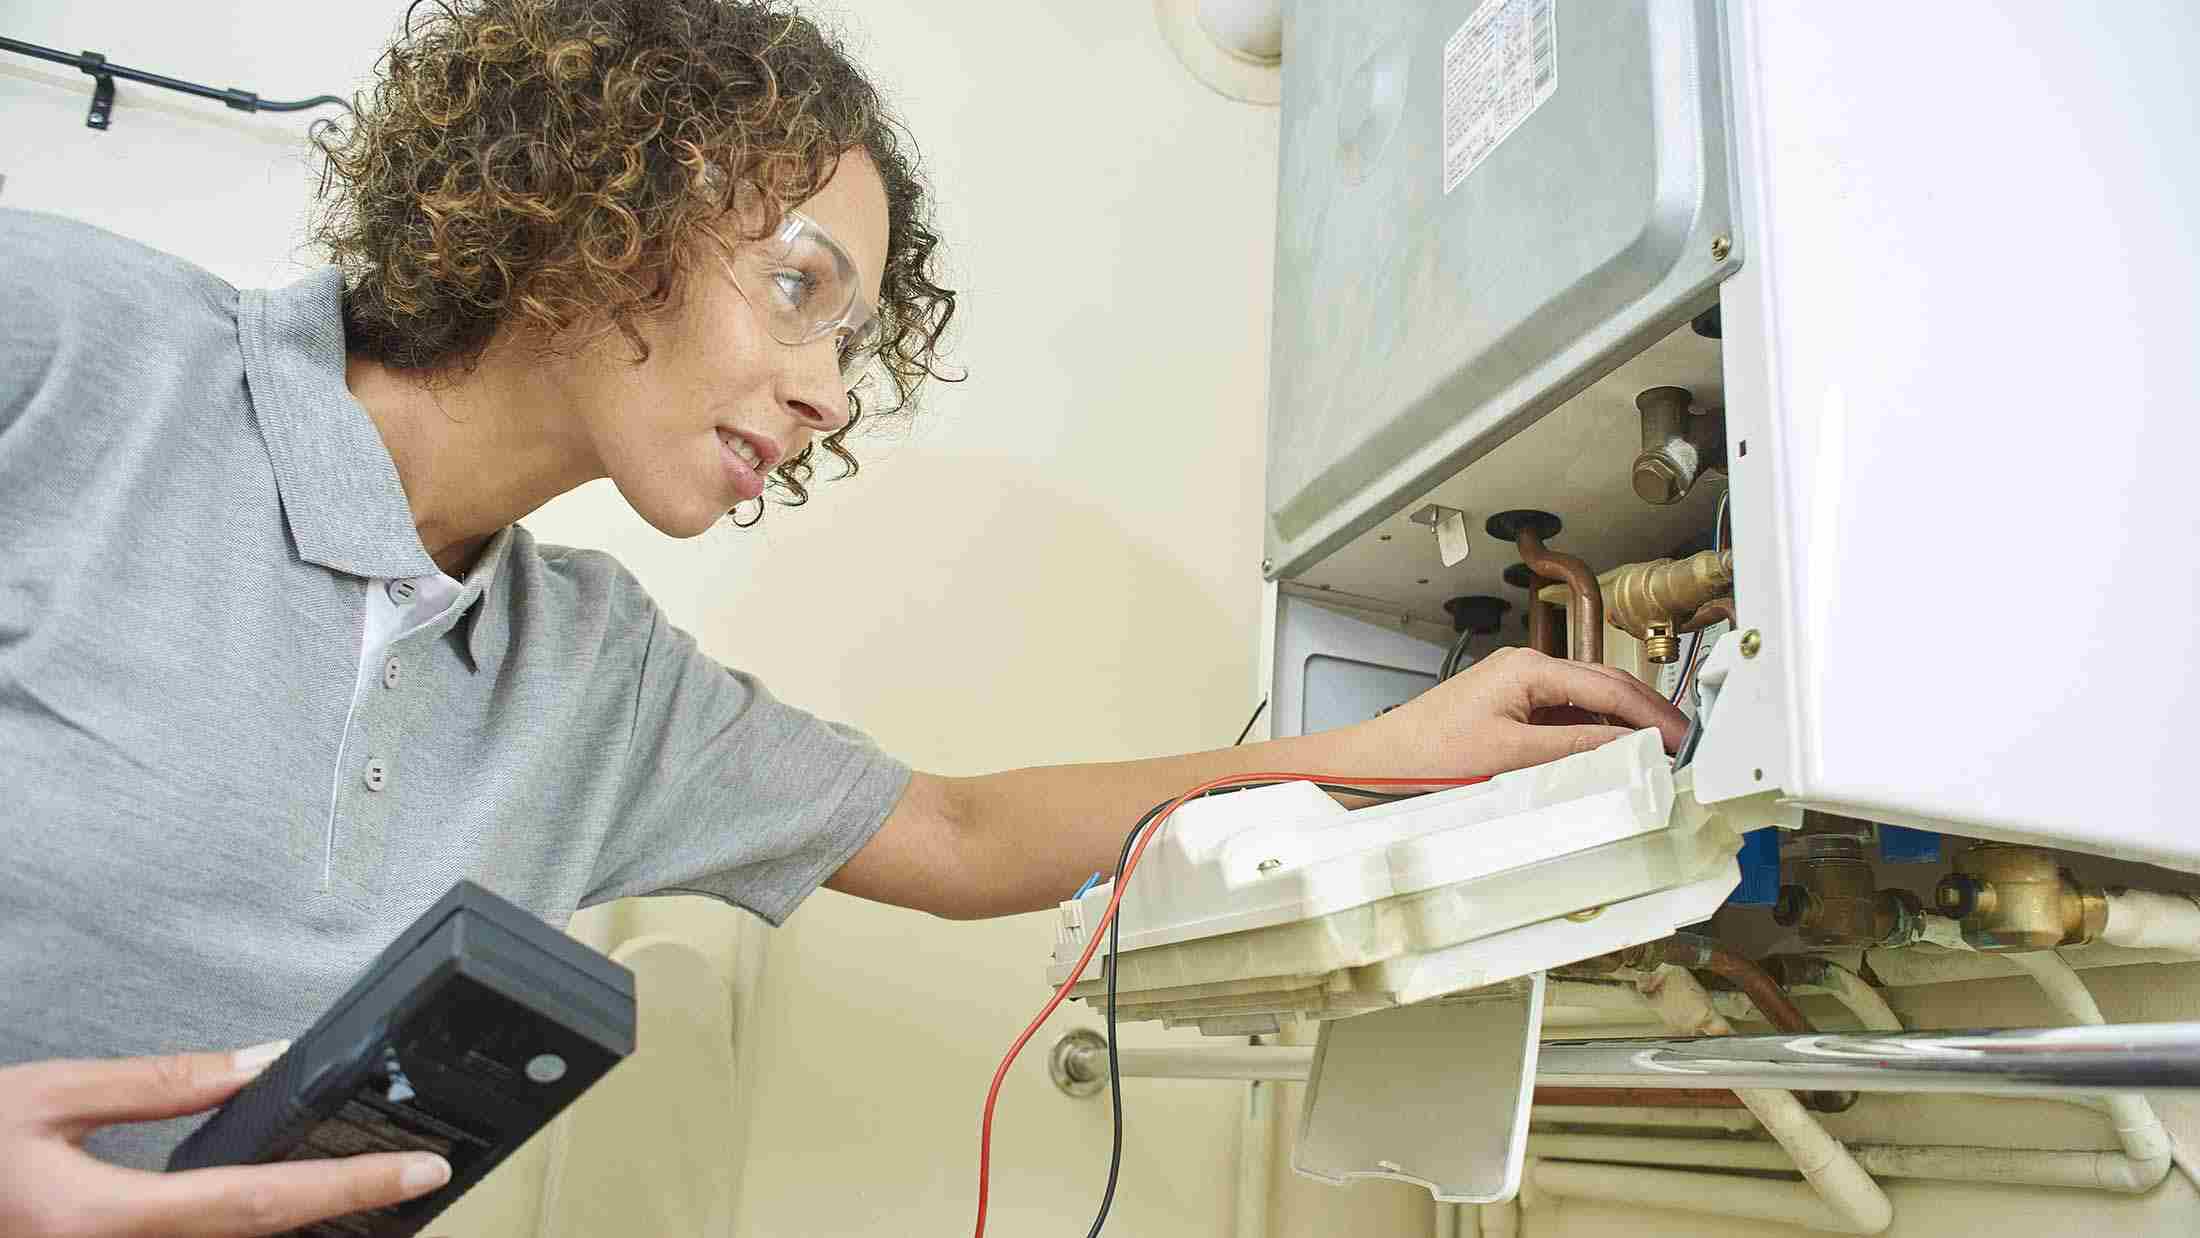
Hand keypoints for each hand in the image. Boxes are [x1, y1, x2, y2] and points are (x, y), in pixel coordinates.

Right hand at [0, 1043, 450, 1237]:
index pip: (258, 1201)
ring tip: (364, 1190)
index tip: (421, 1173)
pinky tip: (276, 1204)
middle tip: (414, 1182)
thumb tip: (261, 1060)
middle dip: (343, 1215)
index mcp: (101, 1220)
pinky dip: (241, 1228)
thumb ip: (162, 1083)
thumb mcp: (46, 1098)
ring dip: (291, 1224)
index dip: (350, 1188)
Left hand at [1369, 647, 1688, 778]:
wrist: (1380, 764)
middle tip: (1683, 744)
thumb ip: (1574, 747)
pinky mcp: (1511, 709)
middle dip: (1647, 714)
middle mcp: (1527, 669)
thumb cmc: (1427, 754)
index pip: (1609, 688)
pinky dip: (1594, 732)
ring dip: (1623, 723)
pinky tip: (1612, 753)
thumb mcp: (1511, 755)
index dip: (1651, 716)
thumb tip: (1627, 745)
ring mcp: (1519, 688)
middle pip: (1604, 686)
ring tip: (1657, 750)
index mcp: (1529, 668)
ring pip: (1588, 700)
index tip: (1680, 740)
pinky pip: (1566, 717)